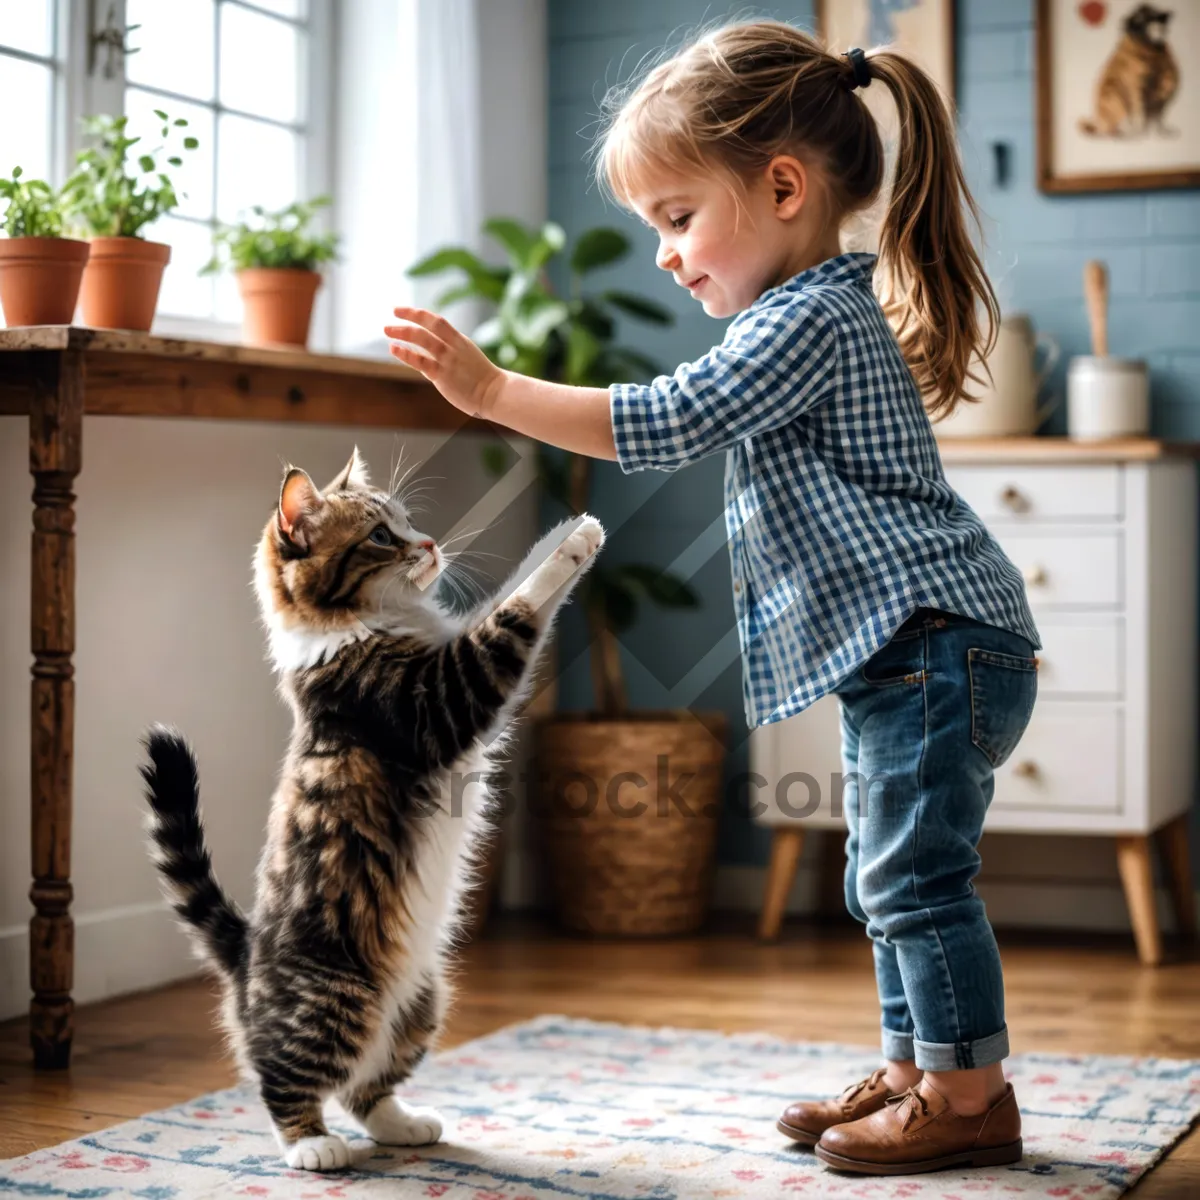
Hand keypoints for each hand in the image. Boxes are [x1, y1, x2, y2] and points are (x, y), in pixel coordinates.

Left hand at [384, 308, 505, 417]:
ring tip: (387, 330)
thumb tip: (426, 357)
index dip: (418, 313)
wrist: (496, 393)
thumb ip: (448, 354)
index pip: (437, 321)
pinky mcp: (443, 376)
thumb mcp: (467, 359)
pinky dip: (406, 353)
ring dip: (403, 332)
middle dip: (409, 317)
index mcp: (460, 341)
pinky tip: (394, 348)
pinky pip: (421, 362)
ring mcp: (448, 361)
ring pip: (423, 339)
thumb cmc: (482, 380)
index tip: (401, 310)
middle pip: (429, 324)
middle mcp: (453, 347)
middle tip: (392, 314)